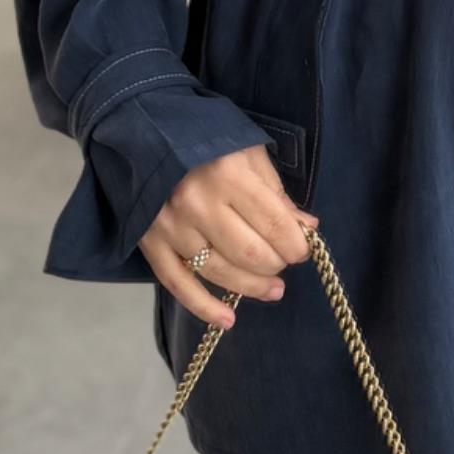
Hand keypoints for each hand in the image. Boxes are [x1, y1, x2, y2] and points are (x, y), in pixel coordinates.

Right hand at [141, 142, 319, 331]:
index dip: (295, 244)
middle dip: (276, 264)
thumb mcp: (247, 152)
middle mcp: (198, 202)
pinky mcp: (150, 243)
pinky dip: (204, 307)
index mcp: (228, 174)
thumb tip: (307, 229)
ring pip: (219, 272)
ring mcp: (171, 227)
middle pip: (248, 253)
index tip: (303, 249)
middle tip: (284, 263)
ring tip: (274, 290)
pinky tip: (227, 319)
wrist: (146, 134)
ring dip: (252, 287)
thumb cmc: (206, 139)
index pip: (272, 222)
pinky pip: (178, 284)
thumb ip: (276, 192)